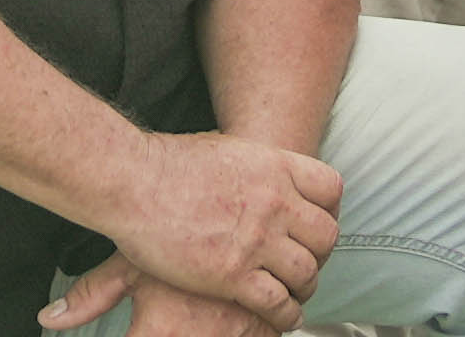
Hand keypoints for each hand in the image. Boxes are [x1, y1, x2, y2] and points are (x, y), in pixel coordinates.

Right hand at [59, 131, 341, 331]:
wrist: (133, 182)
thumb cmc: (166, 163)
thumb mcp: (225, 149)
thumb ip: (253, 166)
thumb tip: (259, 171)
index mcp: (275, 166)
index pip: (331, 189)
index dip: (328, 210)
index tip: (314, 225)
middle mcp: (275, 202)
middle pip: (325, 235)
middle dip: (320, 253)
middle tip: (307, 262)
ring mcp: (256, 239)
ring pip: (306, 272)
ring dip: (304, 287)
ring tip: (296, 293)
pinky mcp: (234, 274)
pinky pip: (278, 302)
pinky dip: (286, 314)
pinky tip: (282, 315)